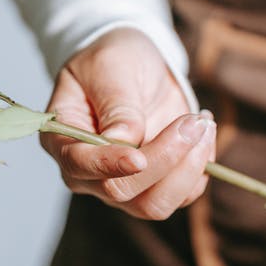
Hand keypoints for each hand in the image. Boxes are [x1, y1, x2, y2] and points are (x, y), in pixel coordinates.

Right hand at [41, 27, 215, 219]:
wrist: (136, 62)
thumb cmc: (112, 60)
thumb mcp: (109, 66)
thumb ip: (116, 104)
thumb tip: (126, 141)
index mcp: (62, 140)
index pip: (79, 166)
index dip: (109, 166)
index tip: (138, 157)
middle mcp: (89, 172)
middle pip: (121, 192)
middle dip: (163, 160)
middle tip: (193, 121)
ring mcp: (123, 181)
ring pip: (155, 205)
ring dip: (188, 169)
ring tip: (202, 123)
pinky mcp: (156, 182)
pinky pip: (183, 194)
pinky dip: (200, 166)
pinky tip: (203, 130)